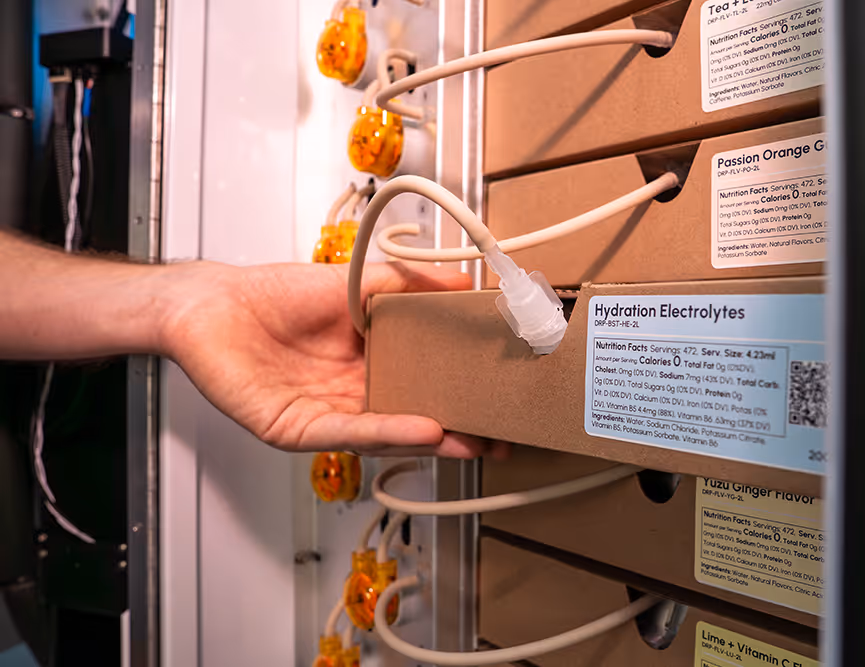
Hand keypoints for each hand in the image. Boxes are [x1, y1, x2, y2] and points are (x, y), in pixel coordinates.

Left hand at [161, 260, 506, 458]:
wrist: (211, 305)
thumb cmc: (274, 294)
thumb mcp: (356, 282)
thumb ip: (410, 285)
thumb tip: (468, 281)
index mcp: (373, 361)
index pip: (429, 379)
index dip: (465, 387)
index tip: (504, 388)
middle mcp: (356, 393)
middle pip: (416, 415)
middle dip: (461, 429)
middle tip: (504, 436)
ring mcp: (329, 416)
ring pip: (389, 433)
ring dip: (435, 439)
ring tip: (476, 440)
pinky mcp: (300, 430)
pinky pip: (349, 433)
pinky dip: (387, 432)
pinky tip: (424, 430)